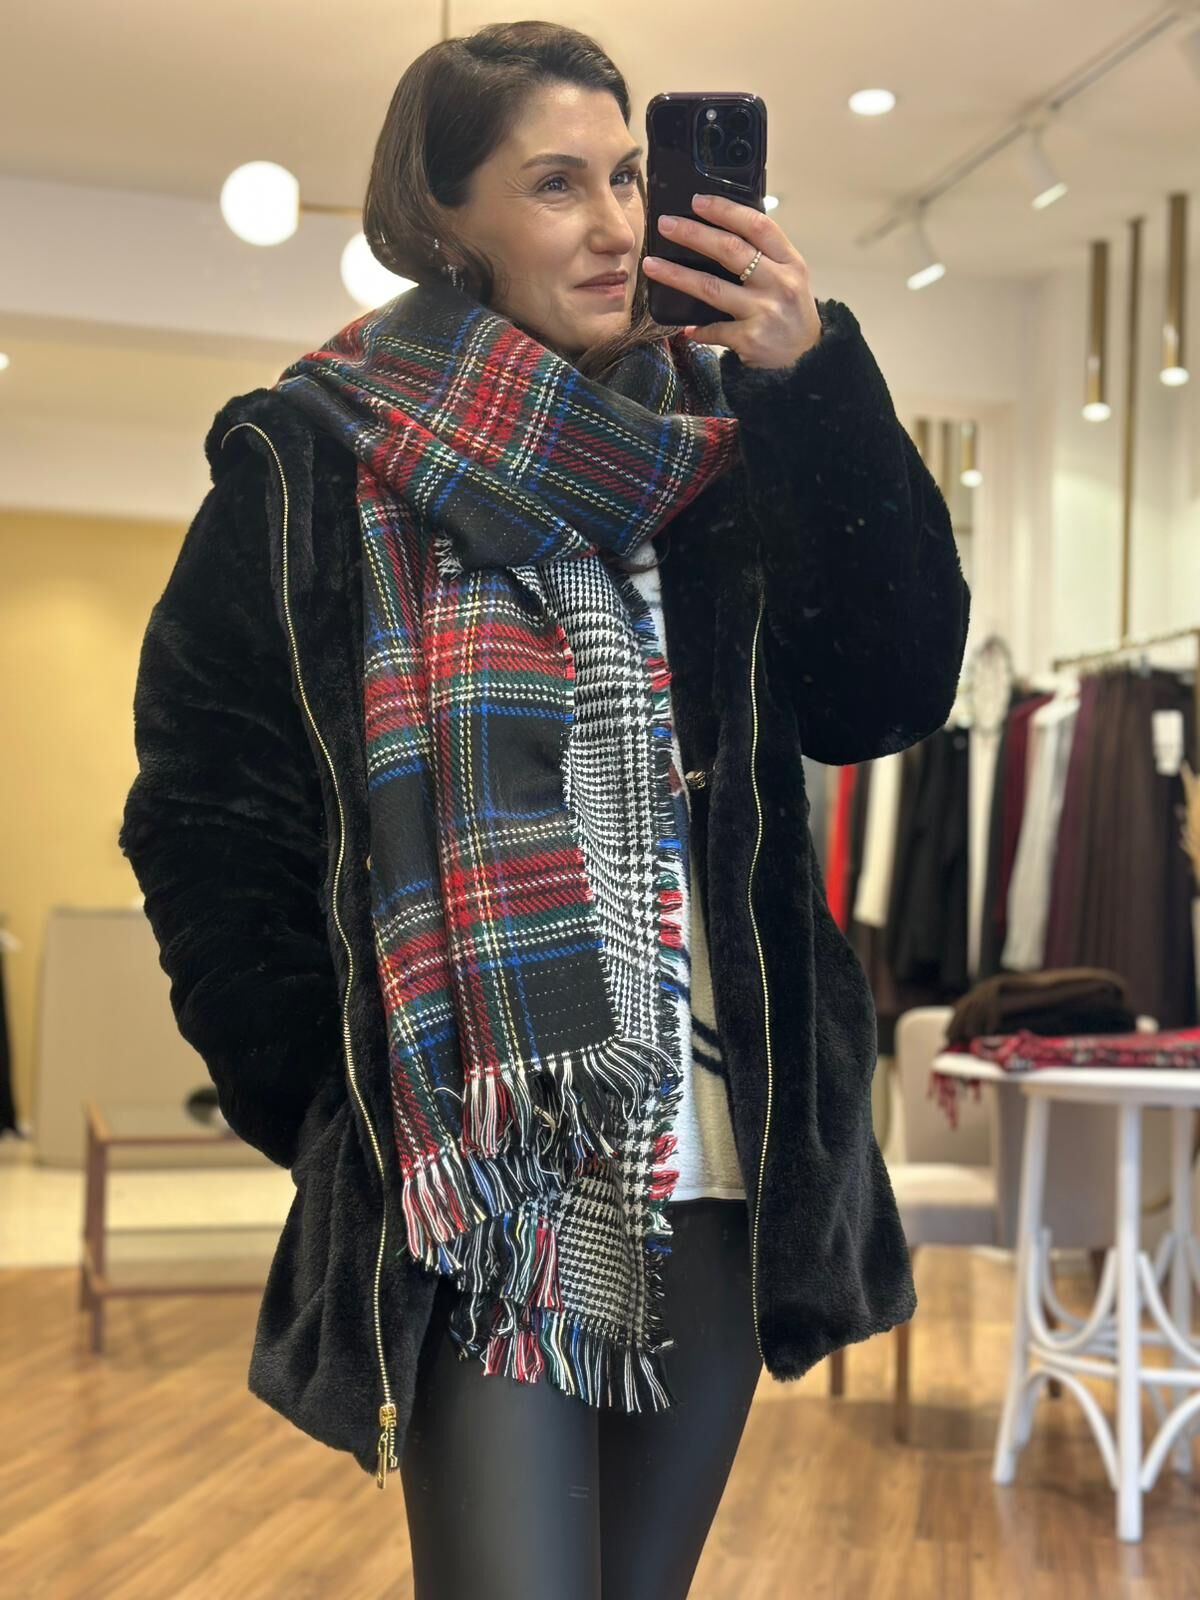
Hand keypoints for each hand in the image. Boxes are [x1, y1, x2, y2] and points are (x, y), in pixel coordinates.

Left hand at [642, 192, 821, 369]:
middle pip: (730, 251)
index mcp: (789, 261)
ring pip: (712, 287)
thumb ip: (764, 255)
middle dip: (694, 234)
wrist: (807, 358)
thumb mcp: (790, 276)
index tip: (697, 202)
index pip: (757, 226)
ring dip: (677, 275)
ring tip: (651, 265)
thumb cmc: (792, 310)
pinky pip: (714, 329)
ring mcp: (764, 311)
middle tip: (666, 224)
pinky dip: (697, 329)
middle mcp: (778, 282)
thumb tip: (718, 232)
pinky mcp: (750, 338)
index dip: (726, 211)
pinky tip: (683, 327)